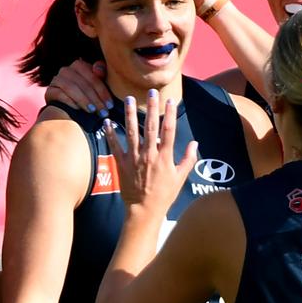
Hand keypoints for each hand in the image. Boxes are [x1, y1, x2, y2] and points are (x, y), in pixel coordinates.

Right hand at [45, 60, 112, 114]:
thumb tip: (98, 68)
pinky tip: (77, 109)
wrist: (69, 112)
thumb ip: (101, 76)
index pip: (93, 77)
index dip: (103, 91)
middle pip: (82, 83)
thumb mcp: (98, 88)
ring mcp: (56, 80)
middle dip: (95, 99)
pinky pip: (59, 94)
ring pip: (70, 87)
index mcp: (80, 65)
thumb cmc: (88, 98)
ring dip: (83, 100)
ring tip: (92, 111)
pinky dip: (69, 101)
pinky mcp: (49, 91)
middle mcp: (66, 70)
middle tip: (103, 112)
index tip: (110, 105)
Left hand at [106, 90, 197, 218]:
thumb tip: (195, 143)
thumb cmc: (164, 195)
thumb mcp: (180, 178)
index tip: (170, 100)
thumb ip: (188, 159)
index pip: (169, 131)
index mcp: (164, 157)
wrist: (144, 211)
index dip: (170, 114)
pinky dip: (110, 134)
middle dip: (151, 108)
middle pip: (151, 127)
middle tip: (151, 92)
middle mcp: (149, 155)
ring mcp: (133, 159)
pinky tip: (106, 121)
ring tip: (129, 100)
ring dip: (130, 115)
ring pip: (131, 133)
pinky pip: (114, 146)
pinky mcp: (121, 165)